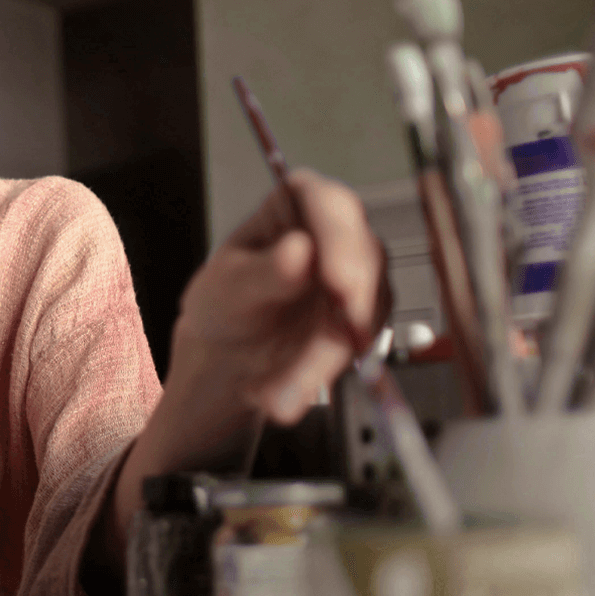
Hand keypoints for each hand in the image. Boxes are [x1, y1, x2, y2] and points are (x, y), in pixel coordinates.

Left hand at [167, 167, 391, 423]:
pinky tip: (288, 393)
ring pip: (368, 310)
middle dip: (349, 309)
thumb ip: (264, 272)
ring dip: (326, 357)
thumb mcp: (228, 286)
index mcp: (298, 202)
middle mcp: (337, 232)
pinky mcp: (367, 317)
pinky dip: (325, 374)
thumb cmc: (226, 303)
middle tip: (331, 348)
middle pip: (365, 257)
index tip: (339, 283)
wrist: (230, 352)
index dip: (342, 241)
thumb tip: (300, 251)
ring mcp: (359, 274)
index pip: (331, 204)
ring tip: (280, 393)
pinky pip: (362, 346)